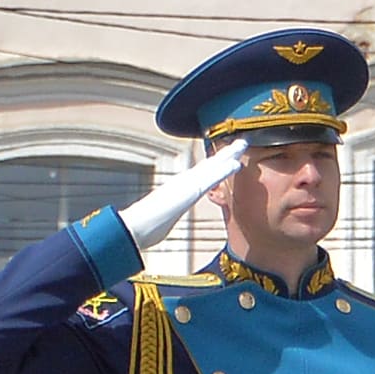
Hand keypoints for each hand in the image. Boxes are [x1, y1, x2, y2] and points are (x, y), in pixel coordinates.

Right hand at [116, 144, 247, 256]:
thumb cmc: (140, 230)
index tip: (224, 160)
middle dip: (223, 154)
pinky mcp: (189, 190)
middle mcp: (181, 183)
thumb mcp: (155, 224)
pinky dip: (224, 169)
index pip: (199, 175)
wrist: (132, 228)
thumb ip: (158, 222)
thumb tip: (152, 229)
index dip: (212, 167)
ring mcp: (185, 184)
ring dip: (227, 154)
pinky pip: (211, 176)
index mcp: (175, 191)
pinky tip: (237, 163)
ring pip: (211, 165)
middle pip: (207, 165)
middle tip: (239, 143)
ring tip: (242, 144)